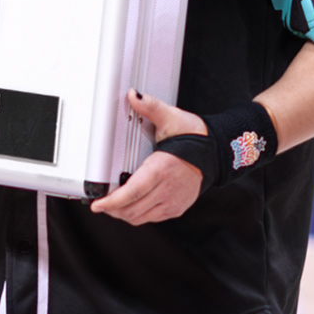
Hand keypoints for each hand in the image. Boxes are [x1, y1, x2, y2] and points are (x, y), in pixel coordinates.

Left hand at [88, 91, 206, 225]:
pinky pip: (152, 217)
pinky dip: (138, 214)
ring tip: (114, 204)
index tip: (97, 204)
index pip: (132, 193)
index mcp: (162, 169)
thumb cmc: (194, 137)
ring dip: (124, 214)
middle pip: (132, 209)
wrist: (216, 151)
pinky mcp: (177, 208)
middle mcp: (168, 189)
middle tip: (101, 202)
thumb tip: (134, 95)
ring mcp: (173, 202)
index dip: (111, 202)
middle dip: (112, 209)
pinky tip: (132, 204)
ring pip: (140, 217)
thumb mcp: (171, 118)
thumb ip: (150, 107)